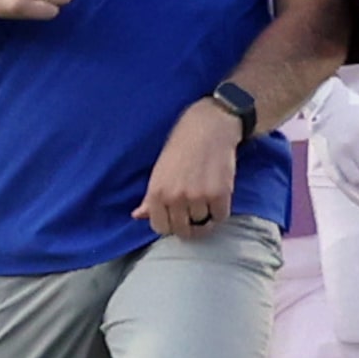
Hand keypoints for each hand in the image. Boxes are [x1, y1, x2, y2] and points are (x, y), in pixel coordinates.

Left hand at [134, 100, 237, 238]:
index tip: (178, 218)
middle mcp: (174, 198)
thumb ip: (149, 199)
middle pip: (183, 231)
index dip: (171, 225)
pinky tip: (217, 196)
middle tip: (195, 212)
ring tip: (206, 197)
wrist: (208, 127)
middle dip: (189, 225)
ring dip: (206, 215)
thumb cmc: (181, 148)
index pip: (161, 228)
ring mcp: (197, 197)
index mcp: (156, 194)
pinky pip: (221, 216)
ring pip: (203, 224)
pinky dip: (221, 210)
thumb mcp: (158, 172)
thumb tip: (137, 216)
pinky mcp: (219, 194)